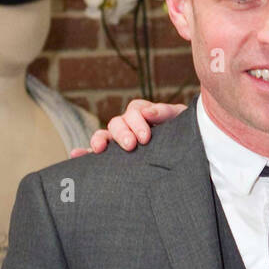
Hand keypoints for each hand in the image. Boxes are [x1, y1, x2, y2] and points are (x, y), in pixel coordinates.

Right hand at [68, 99, 186, 156]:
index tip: (146, 137)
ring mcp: (120, 141)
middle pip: (117, 122)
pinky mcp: (115, 157)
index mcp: (145, 115)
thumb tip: (148, 112)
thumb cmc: (185, 135)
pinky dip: (84, 153)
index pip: (135, 111)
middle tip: (131, 145)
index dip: (137, 121)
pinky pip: (96, 153)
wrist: (193, 153)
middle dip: (122, 133)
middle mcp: (130, 126)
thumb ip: (166, 113)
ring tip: (100, 149)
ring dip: (100, 140)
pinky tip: (76, 155)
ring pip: (105, 135)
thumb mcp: (180, 120)